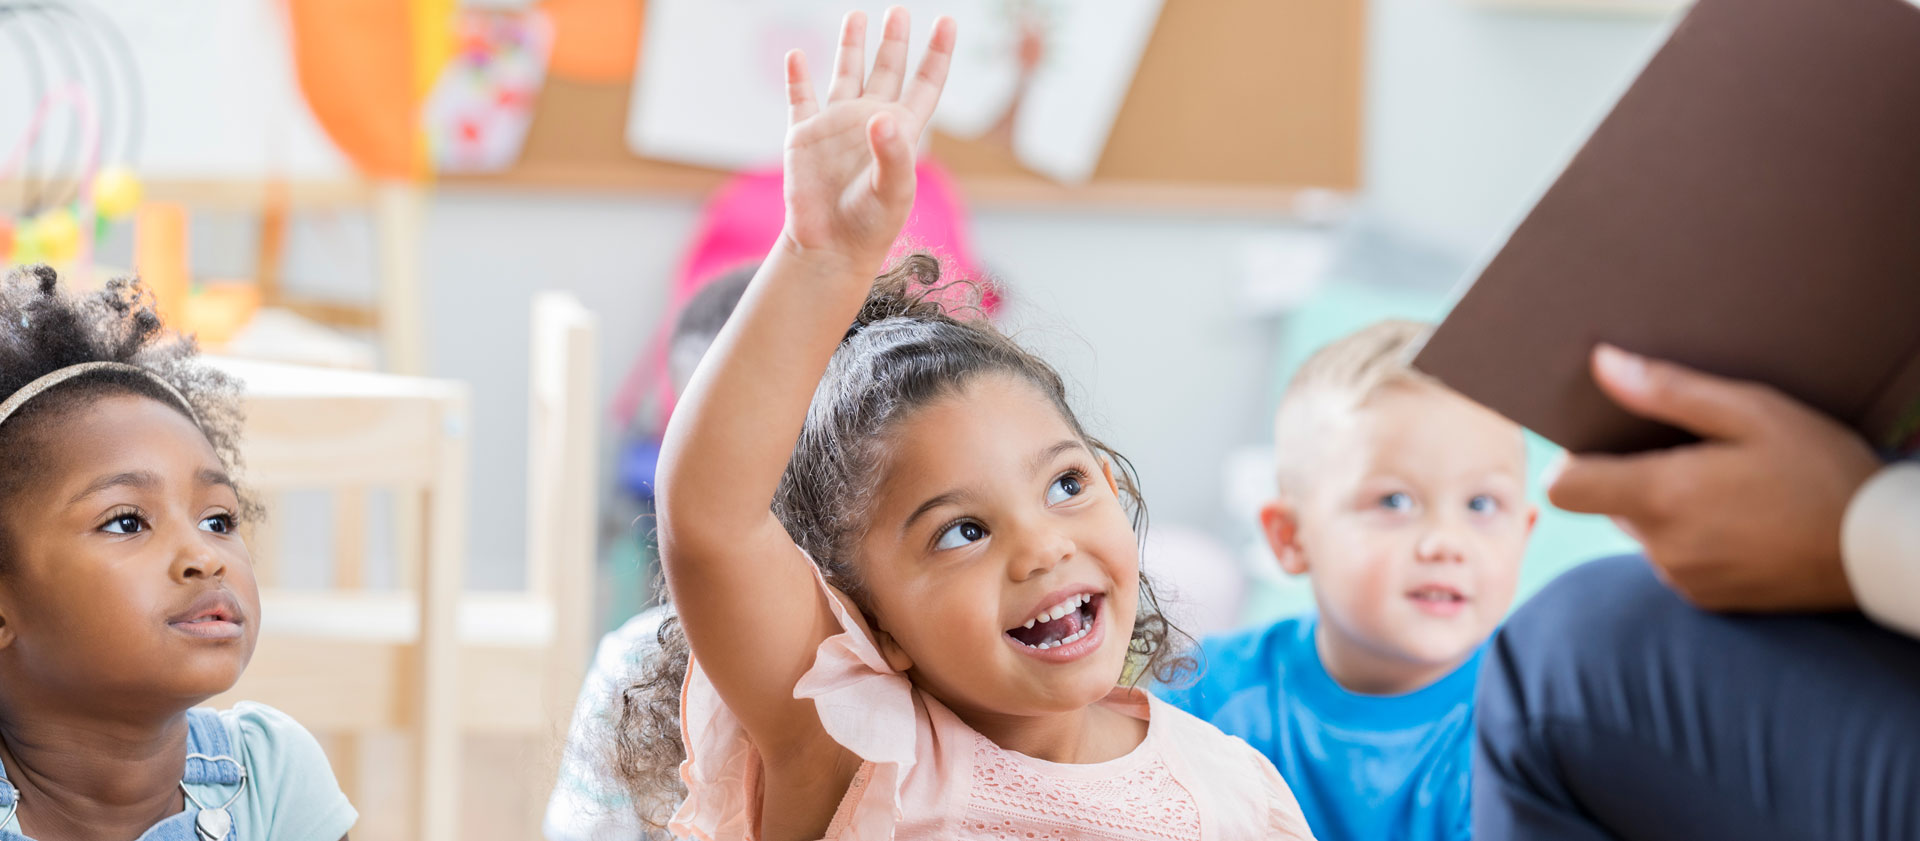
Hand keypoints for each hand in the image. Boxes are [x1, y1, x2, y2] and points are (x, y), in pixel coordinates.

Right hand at [779, 7, 955, 269]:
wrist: (829, 248)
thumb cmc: (870, 225)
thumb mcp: (892, 191)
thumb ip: (893, 153)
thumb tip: (882, 116)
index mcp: (901, 131)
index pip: (925, 83)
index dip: (937, 53)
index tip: (947, 21)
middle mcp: (870, 121)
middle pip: (887, 70)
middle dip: (894, 40)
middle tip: (899, 10)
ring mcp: (836, 126)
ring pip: (845, 74)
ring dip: (850, 46)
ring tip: (856, 15)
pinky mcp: (804, 136)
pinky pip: (800, 98)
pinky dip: (797, 77)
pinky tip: (797, 55)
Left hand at [1547, 344, 1882, 611]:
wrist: (1877, 551)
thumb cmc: (1820, 470)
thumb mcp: (1752, 412)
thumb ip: (1667, 391)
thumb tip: (1601, 364)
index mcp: (1662, 497)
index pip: (1564, 487)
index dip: (1574, 460)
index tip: (1605, 441)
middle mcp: (1661, 546)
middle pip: (1607, 503)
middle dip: (1635, 475)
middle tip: (1694, 453)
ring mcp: (1682, 577)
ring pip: (1643, 530)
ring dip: (1667, 507)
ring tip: (1728, 485)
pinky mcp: (1705, 599)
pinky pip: (1674, 558)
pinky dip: (1692, 537)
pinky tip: (1740, 518)